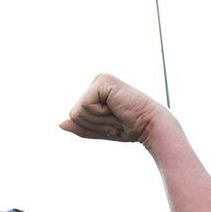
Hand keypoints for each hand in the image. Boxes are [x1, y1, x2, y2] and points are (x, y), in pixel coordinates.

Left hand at [59, 73, 178, 146]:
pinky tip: (116, 109)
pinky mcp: (103, 81)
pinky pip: (85, 106)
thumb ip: (81, 128)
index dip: (92, 126)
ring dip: (99, 121)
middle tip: (116, 120)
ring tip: (117, 115)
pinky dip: (100, 114)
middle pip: (74, 113)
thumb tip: (61, 124)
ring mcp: (100, 80)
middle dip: (94, 124)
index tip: (112, 123)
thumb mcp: (100, 131)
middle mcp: (96, 83)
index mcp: (95, 92)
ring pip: (78, 111)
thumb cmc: (128, 128)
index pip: (75, 115)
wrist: (149, 126)